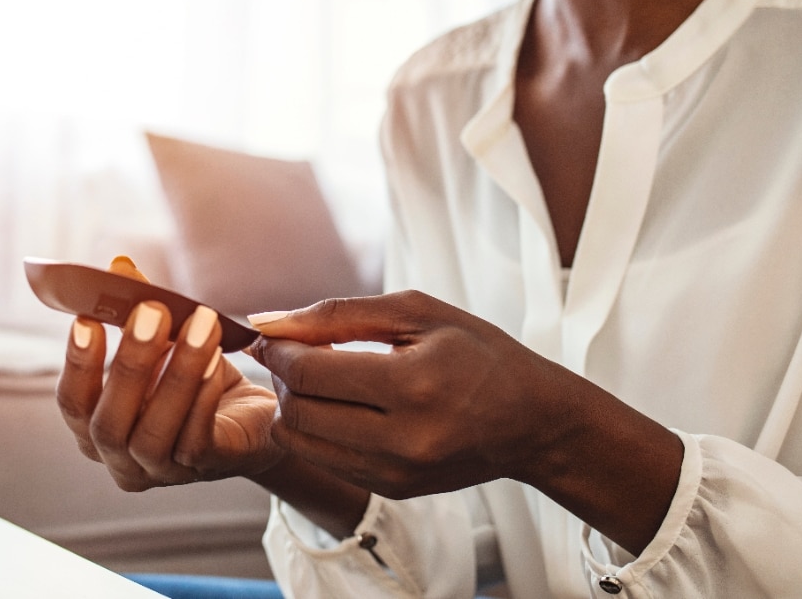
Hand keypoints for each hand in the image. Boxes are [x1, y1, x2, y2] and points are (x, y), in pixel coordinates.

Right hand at [56, 256, 281, 491]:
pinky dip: (203, 397)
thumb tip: (119, 267)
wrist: (253, 417)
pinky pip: (195, 438)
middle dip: (130, 363)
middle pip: (108, 422)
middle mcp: (120, 459)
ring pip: (154, 432)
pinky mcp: (204, 469)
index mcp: (96, 429)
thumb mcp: (165, 342)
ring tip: (200, 323)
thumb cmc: (195, 380)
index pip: (72, 403)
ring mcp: (161, 471)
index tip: (87, 318)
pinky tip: (216, 359)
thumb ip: (138, 308)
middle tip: (151, 311)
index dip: (77, 363)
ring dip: (177, 373)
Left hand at [246, 290, 567, 498]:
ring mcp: (396, 472)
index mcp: (413, 384)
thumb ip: (338, 313)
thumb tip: (270, 321)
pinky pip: (325, 460)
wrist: (531, 421)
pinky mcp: (391, 489)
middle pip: (298, 410)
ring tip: (316, 379)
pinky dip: (316, 431)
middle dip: (282, 377)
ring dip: (292, 406)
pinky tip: (337, 405)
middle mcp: (403, 438)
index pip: (310, 373)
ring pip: (301, 442)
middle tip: (295, 353)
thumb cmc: (478, 354)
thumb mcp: (417, 312)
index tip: (277, 333)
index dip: (279, 349)